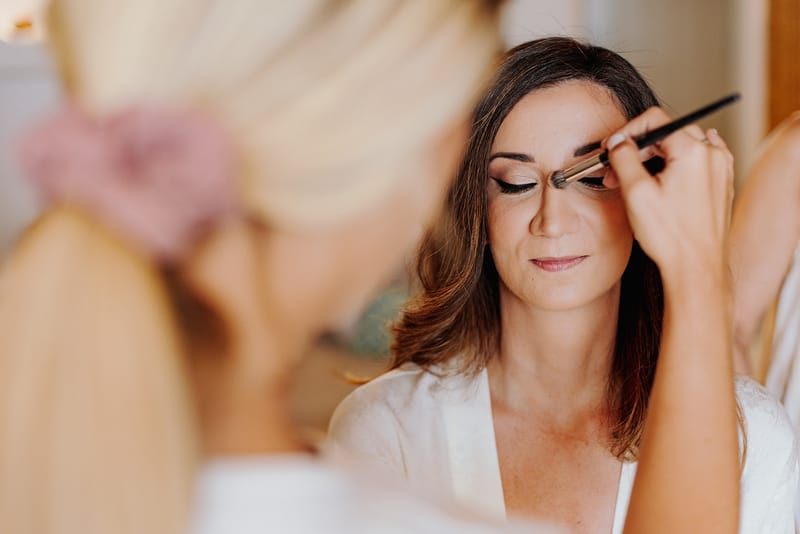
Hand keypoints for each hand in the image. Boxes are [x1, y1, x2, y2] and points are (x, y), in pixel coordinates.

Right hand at [604, 107, 733, 280]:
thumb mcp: (636, 192)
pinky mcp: (722, 183)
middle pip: (667, 133)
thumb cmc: (670, 236)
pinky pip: (698, 159)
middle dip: (637, 148)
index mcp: (693, 151)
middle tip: (615, 171)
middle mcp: (712, 154)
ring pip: (682, 146)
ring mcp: (720, 168)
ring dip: (655, 157)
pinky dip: (677, 163)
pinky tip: (664, 178)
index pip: (654, 121)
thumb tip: (618, 142)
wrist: (697, 267)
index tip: (611, 149)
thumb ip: (624, 157)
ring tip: (635, 181)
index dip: (627, 132)